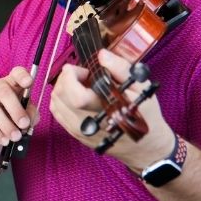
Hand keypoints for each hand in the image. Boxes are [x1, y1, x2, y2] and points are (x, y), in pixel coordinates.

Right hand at [0, 66, 38, 145]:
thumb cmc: (10, 117)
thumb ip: (31, 114)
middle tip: (24, 125)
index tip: (29, 82)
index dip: (22, 76)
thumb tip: (29, 120)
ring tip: (16, 137)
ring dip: (6, 125)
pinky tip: (4, 140)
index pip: (16, 73)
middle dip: (15, 109)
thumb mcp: (25, 114)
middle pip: (3, 92)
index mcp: (11, 83)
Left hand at [49, 48, 173, 169]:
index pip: (76, 96)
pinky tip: (74, 95)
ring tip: (79, 84)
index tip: (80, 69)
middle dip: (66, 78)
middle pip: (61, 97)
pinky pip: (57, 114)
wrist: (145, 145)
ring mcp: (80, 131)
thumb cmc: (144, 114)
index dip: (71, 77)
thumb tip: (101, 55)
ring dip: (62, 88)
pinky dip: (60, 100)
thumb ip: (120, 68)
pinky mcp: (75, 135)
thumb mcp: (140, 87)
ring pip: (55, 104)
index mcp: (107, 111)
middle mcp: (90, 123)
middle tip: (82, 75)